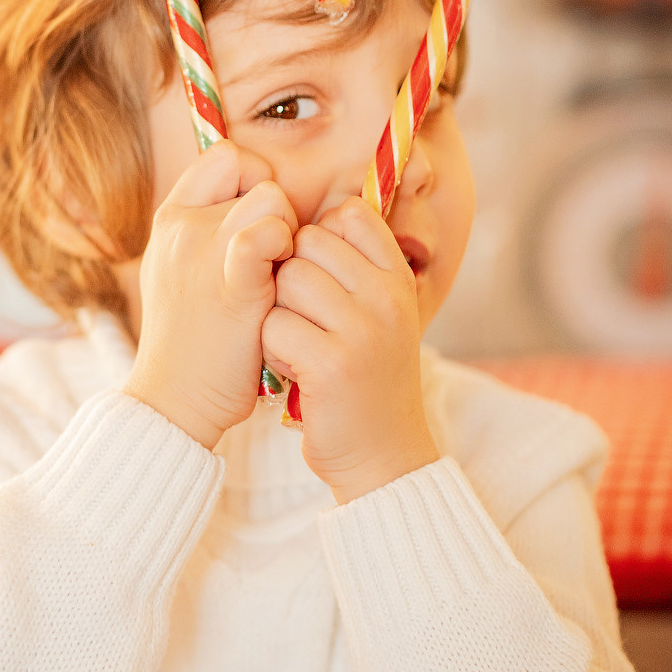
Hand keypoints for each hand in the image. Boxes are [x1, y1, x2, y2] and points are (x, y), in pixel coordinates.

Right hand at [124, 139, 297, 450]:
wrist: (174, 399)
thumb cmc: (192, 340)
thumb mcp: (181, 270)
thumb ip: (209, 231)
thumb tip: (259, 205)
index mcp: (171, 219)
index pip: (226, 157)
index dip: (256, 180)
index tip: (263, 223)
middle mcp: (182, 226)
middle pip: (257, 175)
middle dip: (280, 211)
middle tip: (277, 257)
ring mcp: (203, 251)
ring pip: (273, 199)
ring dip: (290, 232)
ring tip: (280, 273)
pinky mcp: (231, 284)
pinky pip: (267, 233)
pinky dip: (284, 249)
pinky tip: (280, 284)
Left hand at [261, 196, 438, 501]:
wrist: (384, 455)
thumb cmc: (368, 377)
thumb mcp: (381, 315)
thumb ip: (355, 268)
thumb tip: (304, 219)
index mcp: (398, 278)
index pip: (349, 215)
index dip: (318, 238)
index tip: (320, 277)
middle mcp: (388, 297)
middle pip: (307, 242)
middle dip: (290, 276)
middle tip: (305, 318)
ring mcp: (363, 330)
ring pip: (286, 279)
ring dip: (278, 311)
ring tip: (299, 343)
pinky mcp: (331, 364)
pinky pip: (274, 325)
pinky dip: (272, 348)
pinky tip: (293, 368)